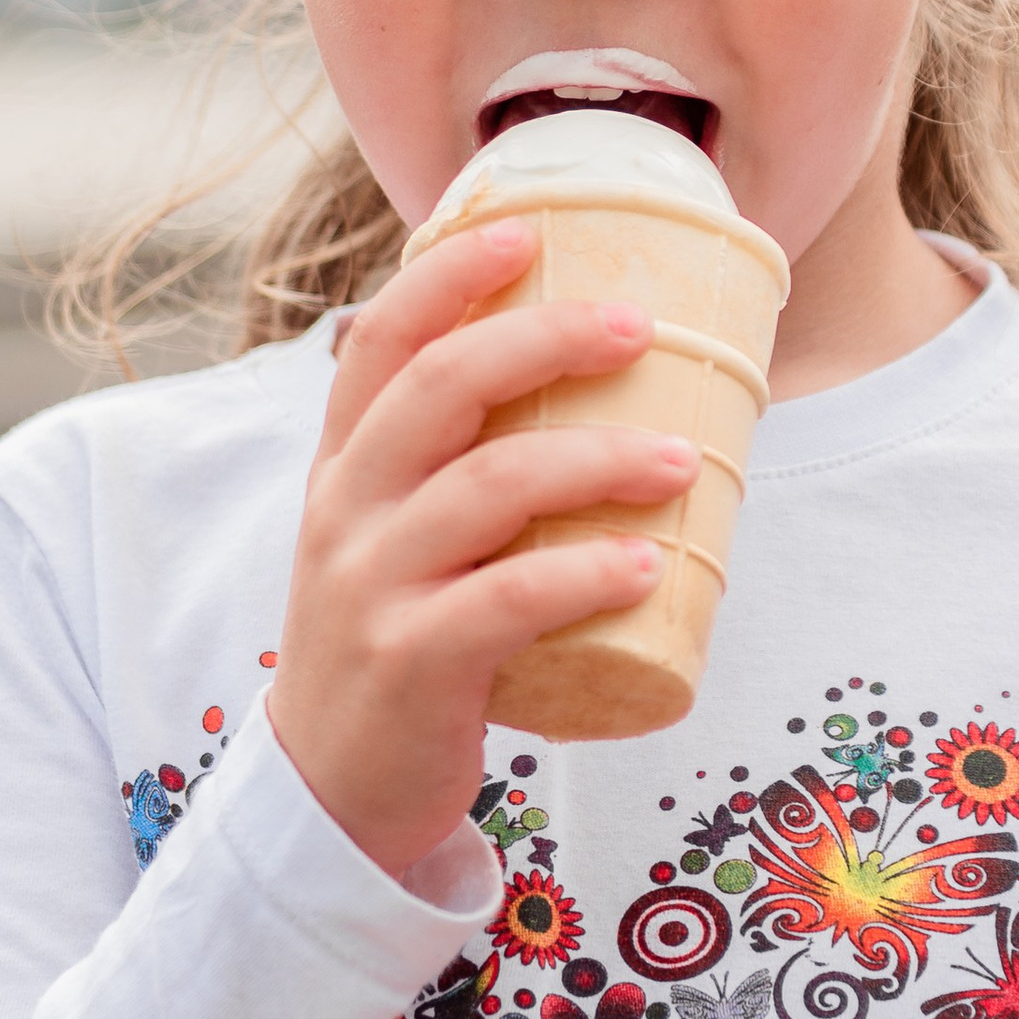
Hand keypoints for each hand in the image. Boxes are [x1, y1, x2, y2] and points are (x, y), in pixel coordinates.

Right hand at [266, 219, 696, 876]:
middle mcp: (348, 509)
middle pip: (438, 388)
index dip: (448, 275)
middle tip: (641, 326)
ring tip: (685, 462)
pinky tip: (646, 565)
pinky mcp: (410, 664)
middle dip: (543, 339)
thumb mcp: (398, 537)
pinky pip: (505, 602)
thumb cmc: (398, 639)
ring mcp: (372, 586)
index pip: (381, 341)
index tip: (526, 230)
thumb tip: (596, 386)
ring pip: (485, 487)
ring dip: (596, 460)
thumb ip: (460, 465)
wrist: (332, 789)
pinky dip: (582, 576)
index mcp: (348, 465)